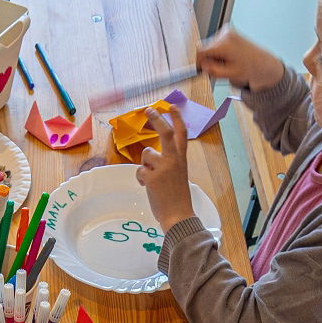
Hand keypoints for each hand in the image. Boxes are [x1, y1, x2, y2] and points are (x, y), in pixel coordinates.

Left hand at [134, 106, 193, 229]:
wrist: (178, 216)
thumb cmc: (178, 198)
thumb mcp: (179, 175)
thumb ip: (169, 163)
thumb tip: (151, 156)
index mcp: (181, 159)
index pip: (181, 134)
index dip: (177, 119)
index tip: (172, 106)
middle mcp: (173, 160)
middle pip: (164, 133)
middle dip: (156, 118)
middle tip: (148, 110)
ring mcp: (163, 167)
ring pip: (146, 155)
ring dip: (145, 165)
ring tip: (152, 179)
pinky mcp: (152, 177)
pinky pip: (139, 171)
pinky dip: (141, 179)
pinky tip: (148, 187)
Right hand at [196, 25, 284, 95]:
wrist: (262, 62)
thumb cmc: (249, 68)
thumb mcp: (230, 74)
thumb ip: (213, 71)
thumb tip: (202, 66)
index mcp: (224, 44)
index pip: (201, 51)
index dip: (199, 61)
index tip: (200, 69)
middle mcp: (225, 34)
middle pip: (204, 47)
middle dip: (208, 59)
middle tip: (218, 67)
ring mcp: (227, 31)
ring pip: (209, 45)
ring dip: (214, 55)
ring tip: (226, 61)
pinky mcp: (229, 31)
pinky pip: (215, 41)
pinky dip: (218, 50)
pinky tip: (228, 55)